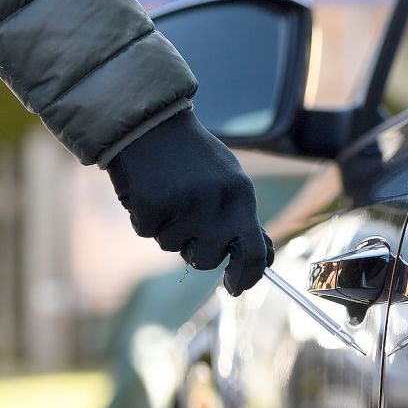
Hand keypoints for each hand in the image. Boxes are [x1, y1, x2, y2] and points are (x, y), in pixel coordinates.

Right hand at [107, 109, 273, 295]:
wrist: (150, 120)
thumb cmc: (193, 157)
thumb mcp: (230, 183)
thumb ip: (244, 221)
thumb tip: (264, 260)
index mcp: (241, 196)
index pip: (254, 253)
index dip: (246, 277)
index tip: (235, 287)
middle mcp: (217, 203)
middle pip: (207, 259)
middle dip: (195, 248)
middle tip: (187, 217)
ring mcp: (184, 204)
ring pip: (172, 247)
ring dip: (167, 228)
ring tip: (168, 194)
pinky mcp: (151, 204)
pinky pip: (145, 231)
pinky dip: (143, 216)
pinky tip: (148, 189)